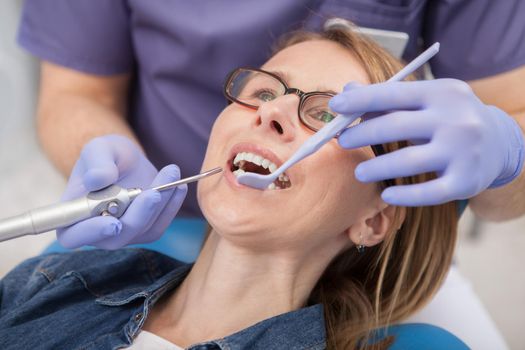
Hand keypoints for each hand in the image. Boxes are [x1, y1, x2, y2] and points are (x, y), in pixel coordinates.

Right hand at [57, 134, 186, 248]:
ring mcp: (121, 234)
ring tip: (171, 172)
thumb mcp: (99, 148)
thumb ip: (96, 162)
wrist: (125, 159)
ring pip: (142, 230)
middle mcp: (95, 231)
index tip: (113, 223)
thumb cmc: (105, 155)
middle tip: (154, 193)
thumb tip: (97, 180)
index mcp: (72, 215)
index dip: (90, 233)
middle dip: (138, 216)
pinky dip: (171, 205)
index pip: (72, 236)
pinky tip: (178, 185)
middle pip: (116, 237)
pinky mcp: (144, 230)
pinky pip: (159, 225)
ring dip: (160, 204)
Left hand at [329, 79, 523, 205]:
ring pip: (409, 161)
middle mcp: (456, 119)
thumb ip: (388, 97)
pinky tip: (386, 194)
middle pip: (397, 126)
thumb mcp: (426, 100)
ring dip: (377, 167)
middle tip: (341, 141)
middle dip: (362, 134)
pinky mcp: (466, 181)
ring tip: (359, 172)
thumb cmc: (450, 119)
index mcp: (442, 93)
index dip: (361, 99)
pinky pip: (429, 193)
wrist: (501, 143)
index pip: (394, 93)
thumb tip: (347, 90)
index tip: (335, 104)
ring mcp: (463, 151)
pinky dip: (404, 195)